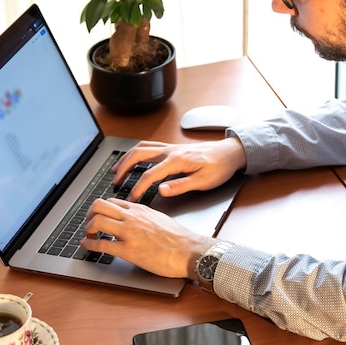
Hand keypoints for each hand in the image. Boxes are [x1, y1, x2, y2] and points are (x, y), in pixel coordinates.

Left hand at [81, 198, 217, 278]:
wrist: (190, 251)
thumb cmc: (180, 239)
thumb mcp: (160, 219)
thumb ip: (145, 217)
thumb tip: (137, 220)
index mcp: (141, 210)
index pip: (112, 201)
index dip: (100, 208)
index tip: (98, 215)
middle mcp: (132, 217)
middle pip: (99, 206)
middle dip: (89, 214)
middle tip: (89, 224)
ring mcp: (129, 233)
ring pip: (97, 221)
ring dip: (88, 228)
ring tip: (89, 235)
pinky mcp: (129, 250)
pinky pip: (102, 244)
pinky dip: (90, 244)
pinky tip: (87, 245)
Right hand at [112, 137, 246, 200]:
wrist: (230, 152)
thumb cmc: (219, 167)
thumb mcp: (203, 181)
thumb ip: (180, 186)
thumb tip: (161, 190)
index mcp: (177, 160)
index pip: (150, 175)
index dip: (138, 187)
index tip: (131, 198)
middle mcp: (171, 151)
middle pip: (139, 155)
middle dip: (123, 167)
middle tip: (114, 180)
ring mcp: (171, 147)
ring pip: (142, 148)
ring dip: (126, 157)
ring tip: (116, 169)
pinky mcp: (173, 147)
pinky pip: (149, 146)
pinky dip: (136, 152)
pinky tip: (133, 158)